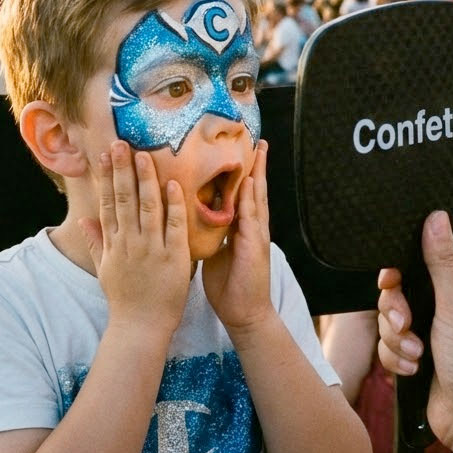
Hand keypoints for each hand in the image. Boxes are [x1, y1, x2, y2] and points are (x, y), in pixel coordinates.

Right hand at [78, 140, 190, 336]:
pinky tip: (173, 184)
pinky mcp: (173, 257)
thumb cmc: (124, 298)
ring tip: (145, 155)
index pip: (107, 203)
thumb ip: (95, 243)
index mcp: (113, 244)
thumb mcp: (104, 269)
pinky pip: (173, 226)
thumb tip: (82, 220)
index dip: (106, 177)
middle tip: (120, 143)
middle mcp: (129, 243)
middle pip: (124, 199)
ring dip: (146, 179)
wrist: (140, 328)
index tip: (104, 154)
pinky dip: (173, 205)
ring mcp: (151, 249)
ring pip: (147, 207)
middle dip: (122, 169)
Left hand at [203, 141, 272, 340]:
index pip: (240, 192)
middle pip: (253, 188)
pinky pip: (252, 217)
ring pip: (257, 196)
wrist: (244, 313)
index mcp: (240, 227)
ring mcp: (256, 234)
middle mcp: (251, 226)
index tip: (237, 149)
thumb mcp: (216, 252)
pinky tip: (250, 182)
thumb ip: (211, 232)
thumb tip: (193, 217)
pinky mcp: (256, 244)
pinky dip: (252, 198)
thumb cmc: (229, 285)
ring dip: (258, 173)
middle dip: (255, 164)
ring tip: (259, 150)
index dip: (240, 171)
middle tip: (257, 139)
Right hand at [377, 211, 452, 452]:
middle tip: (407, 325)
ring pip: (391, 317)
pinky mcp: (417, 353)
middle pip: (401, 288)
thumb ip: (442, 262)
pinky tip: (415, 368)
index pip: (424, 257)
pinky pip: (389, 344)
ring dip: (399, 339)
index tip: (392, 281)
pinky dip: (397, 358)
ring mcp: (431, 329)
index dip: (403, 269)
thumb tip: (437, 218)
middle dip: (397, 311)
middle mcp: (448, 304)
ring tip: (417, 354)